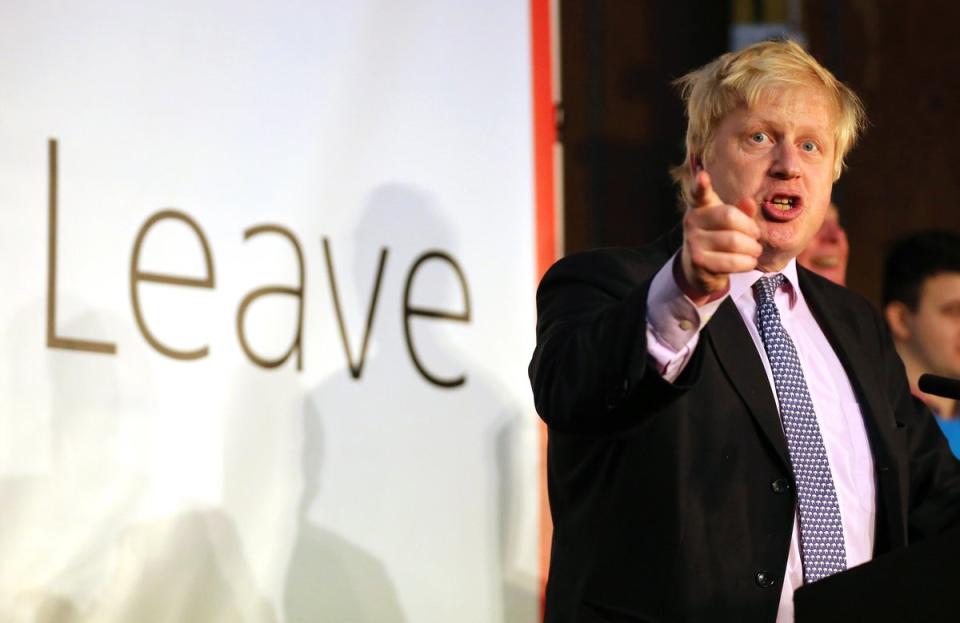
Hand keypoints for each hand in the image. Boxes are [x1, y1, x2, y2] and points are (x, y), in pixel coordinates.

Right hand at [679, 171, 761, 304]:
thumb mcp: (731, 221)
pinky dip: (747, 262)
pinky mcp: (698, 261)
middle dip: (751, 228)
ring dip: (752, 248)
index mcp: (701, 206)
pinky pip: (732, 261)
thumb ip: (742, 211)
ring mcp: (692, 241)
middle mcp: (692, 220)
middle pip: (730, 217)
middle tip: (756, 235)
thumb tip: (749, 202)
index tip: (703, 176)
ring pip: (734, 241)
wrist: (700, 269)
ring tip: (755, 250)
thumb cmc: (720, 238)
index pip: (698, 193)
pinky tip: (749, 261)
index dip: (700, 184)